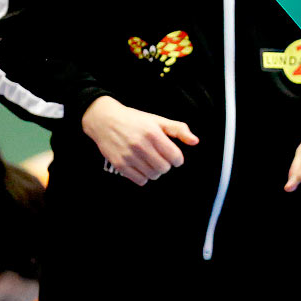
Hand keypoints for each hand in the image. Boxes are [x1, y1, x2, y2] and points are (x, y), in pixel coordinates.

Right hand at [81, 96, 197, 186]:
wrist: (105, 120)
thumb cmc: (135, 120)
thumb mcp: (158, 120)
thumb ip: (179, 129)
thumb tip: (195, 141)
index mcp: (153, 133)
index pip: (175, 157)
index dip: (177, 159)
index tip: (173, 156)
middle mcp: (141, 145)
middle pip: (164, 168)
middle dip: (166, 165)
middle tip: (160, 158)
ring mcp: (128, 155)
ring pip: (153, 175)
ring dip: (155, 171)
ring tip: (150, 162)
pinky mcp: (119, 164)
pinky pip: (139, 180)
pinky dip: (143, 177)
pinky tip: (141, 167)